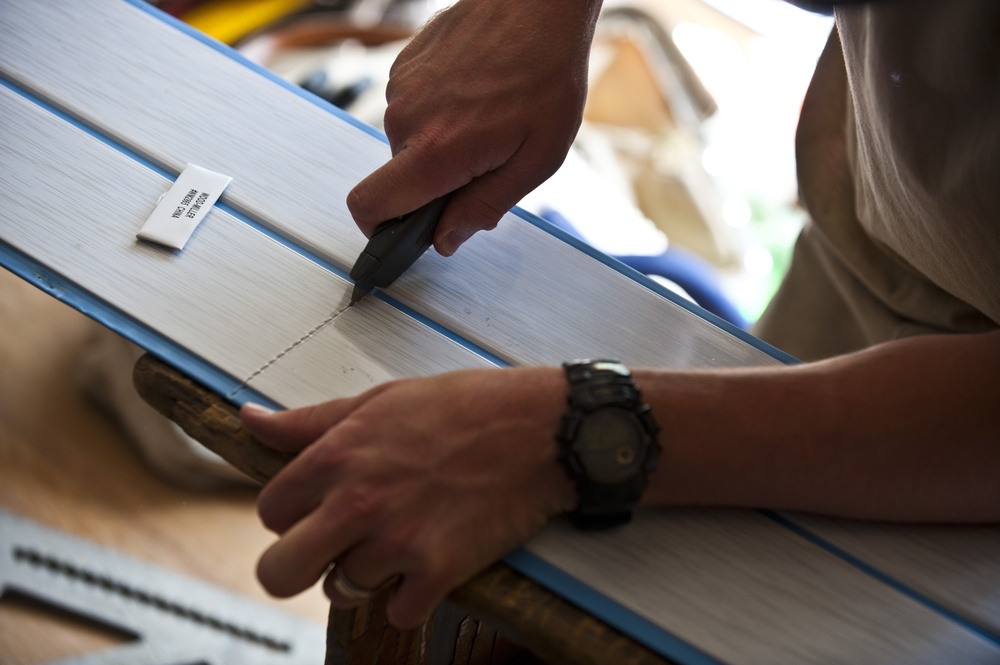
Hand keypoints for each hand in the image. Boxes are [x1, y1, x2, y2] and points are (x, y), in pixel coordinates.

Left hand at [241, 367, 575, 627]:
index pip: (269, 512)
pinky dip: (410, 596)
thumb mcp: (380, 400)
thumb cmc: (467, 407)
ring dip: (363, 575)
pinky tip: (428, 563)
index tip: (313, 510)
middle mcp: (357, 503)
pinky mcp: (439, 572)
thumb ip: (310, 421)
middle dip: (295, 566)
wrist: (542, 429)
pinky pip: (398, 612)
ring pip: (341, 592)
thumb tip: (251, 421)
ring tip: (396, 543)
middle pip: (278, 572)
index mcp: (337, 457)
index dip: (289, 514)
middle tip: (326, 552)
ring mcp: (398, 542)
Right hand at [347, 0, 602, 255]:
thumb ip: (483, 207)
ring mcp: (399, 88)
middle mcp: (404, 119)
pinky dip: (438, 113)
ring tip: (486, 118)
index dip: (379, 231)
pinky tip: (475, 94)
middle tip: (485, 159)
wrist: (537, 4)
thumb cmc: (547, 76)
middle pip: (397, 178)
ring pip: (406, 143)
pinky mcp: (403, 65)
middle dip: (434, 183)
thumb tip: (445, 241)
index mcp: (433, 151)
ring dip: (439, 145)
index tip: (401, 235)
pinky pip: (411, 109)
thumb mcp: (535, 161)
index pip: (369, 207)